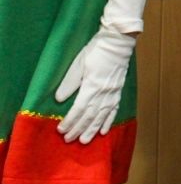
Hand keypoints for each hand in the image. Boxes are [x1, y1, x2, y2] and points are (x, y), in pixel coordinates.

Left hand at [55, 28, 136, 143]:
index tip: (61, 130)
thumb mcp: (78, 63)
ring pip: (102, 116)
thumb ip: (69, 82)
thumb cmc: (96, 50)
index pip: (79, 109)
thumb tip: (59, 99)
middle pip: (90, 115)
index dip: (69, 121)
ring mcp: (113, 92)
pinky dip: (109, 121)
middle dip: (78, 129)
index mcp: (92, 86)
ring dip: (92, 129)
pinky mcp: (119, 90)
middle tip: (69, 140)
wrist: (118, 42)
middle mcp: (103, 92)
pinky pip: (114, 109)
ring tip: (84, 140)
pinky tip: (104, 130)